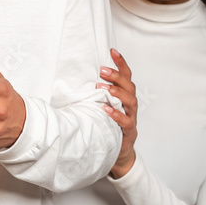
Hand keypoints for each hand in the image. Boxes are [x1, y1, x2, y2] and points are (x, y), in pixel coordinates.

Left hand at [99, 48, 137, 178]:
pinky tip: (105, 109)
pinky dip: (116, 114)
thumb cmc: (107, 126)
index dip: (121, 63)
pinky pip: (126, 121)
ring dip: (117, 93)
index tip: (112, 51)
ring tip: (103, 88)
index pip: (126, 76)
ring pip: (131, 101)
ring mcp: (131, 118)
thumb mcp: (101, 107)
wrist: (118, 153)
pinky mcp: (129, 132)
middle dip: (116, 76)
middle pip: (129, 86)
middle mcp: (130, 105)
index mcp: (124, 97)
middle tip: (102, 70)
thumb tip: (74, 81)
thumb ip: (95, 95)